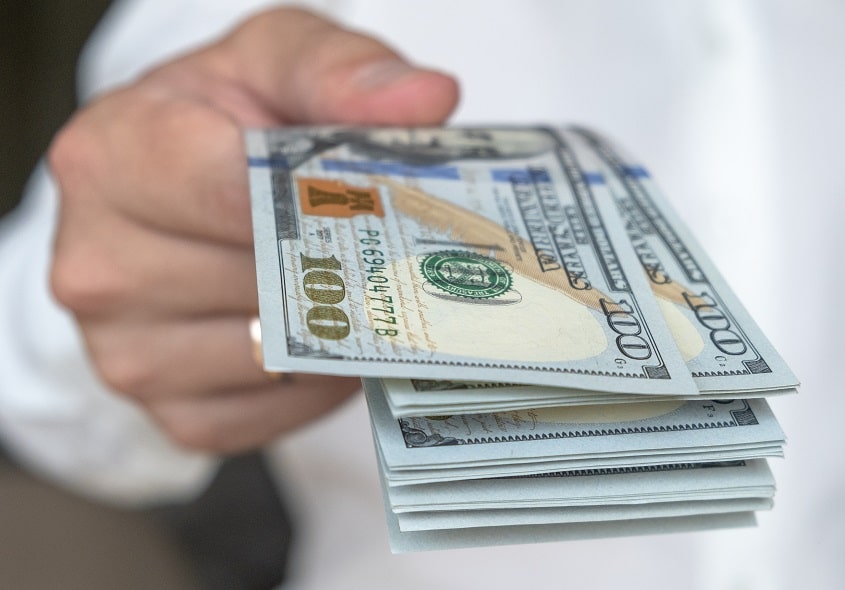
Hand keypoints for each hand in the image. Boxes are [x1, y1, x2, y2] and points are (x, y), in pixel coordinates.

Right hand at [47, 8, 458, 452]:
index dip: (327, 201)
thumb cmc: (222, 120)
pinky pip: (276, 414)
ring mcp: (126, 351)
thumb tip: (427, 98)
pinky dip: (321, 382)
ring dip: (338, 329)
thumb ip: (343, 70)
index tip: (385, 198)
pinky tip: (329, 337)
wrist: (175, 185)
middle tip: (399, 248)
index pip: (237, 194)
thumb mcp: (274, 59)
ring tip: (359, 286)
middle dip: (344, 266)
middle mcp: (98, 263)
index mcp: (112, 158)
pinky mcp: (170, 414)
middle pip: (268, 284)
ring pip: (279, 357)